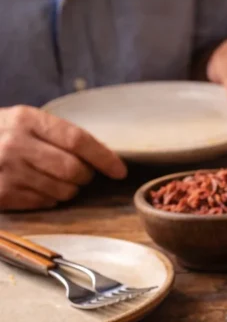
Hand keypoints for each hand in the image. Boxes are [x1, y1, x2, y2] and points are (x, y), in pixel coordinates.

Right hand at [0, 106, 126, 211]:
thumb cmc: (0, 134)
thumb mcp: (23, 121)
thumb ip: (57, 134)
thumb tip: (103, 156)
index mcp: (26, 119)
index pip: (78, 140)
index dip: (104, 157)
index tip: (119, 170)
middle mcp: (15, 144)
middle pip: (74, 170)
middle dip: (85, 175)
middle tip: (79, 173)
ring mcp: (6, 171)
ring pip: (64, 190)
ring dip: (69, 189)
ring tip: (53, 178)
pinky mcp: (1, 194)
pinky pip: (45, 202)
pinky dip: (49, 197)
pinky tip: (34, 186)